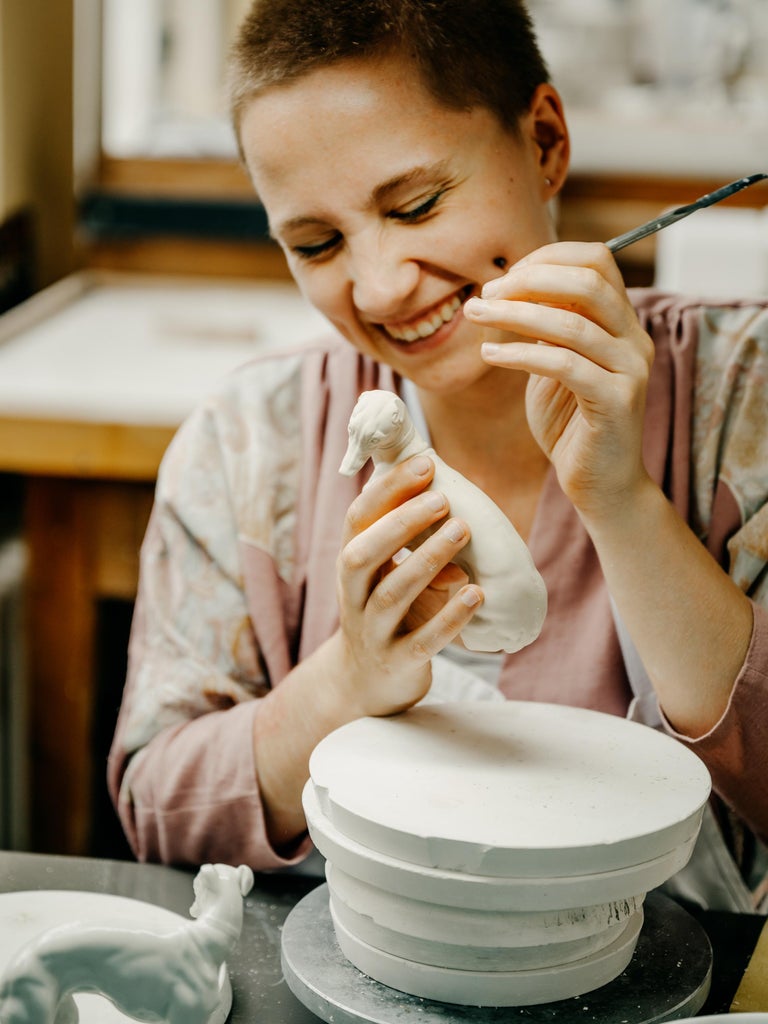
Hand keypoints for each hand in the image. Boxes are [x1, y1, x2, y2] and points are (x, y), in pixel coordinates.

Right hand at [334, 454, 482, 715]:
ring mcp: (372, 632)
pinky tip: (476, 594)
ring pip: (392, 595)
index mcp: (351, 564)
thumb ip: (407, 540)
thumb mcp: (387, 572)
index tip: (424, 464)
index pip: (357, 519)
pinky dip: (449, 616)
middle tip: (443, 499)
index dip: (387, 490)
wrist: (368, 682)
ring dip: (427, 560)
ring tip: (462, 531)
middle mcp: (353, 595)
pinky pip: (422, 641)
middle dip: (400, 524)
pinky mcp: (397, 663)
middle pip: (362, 554)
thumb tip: (448, 487)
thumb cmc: (388, 612)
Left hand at [464, 242, 654, 523]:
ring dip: (513, 314)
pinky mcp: (616, 401)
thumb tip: (501, 291)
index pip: (596, 260)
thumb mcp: (552, 366)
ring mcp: (630, 369)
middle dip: (529, 280)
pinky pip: (563, 364)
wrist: (601, 486)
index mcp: (622, 323)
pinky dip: (520, 353)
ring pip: (571, 322)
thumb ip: (541, 328)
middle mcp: (635, 339)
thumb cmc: (571, 425)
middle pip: (588, 280)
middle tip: (486, 294)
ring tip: (474, 314)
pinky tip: (488, 355)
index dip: (546, 259)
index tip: (503, 278)